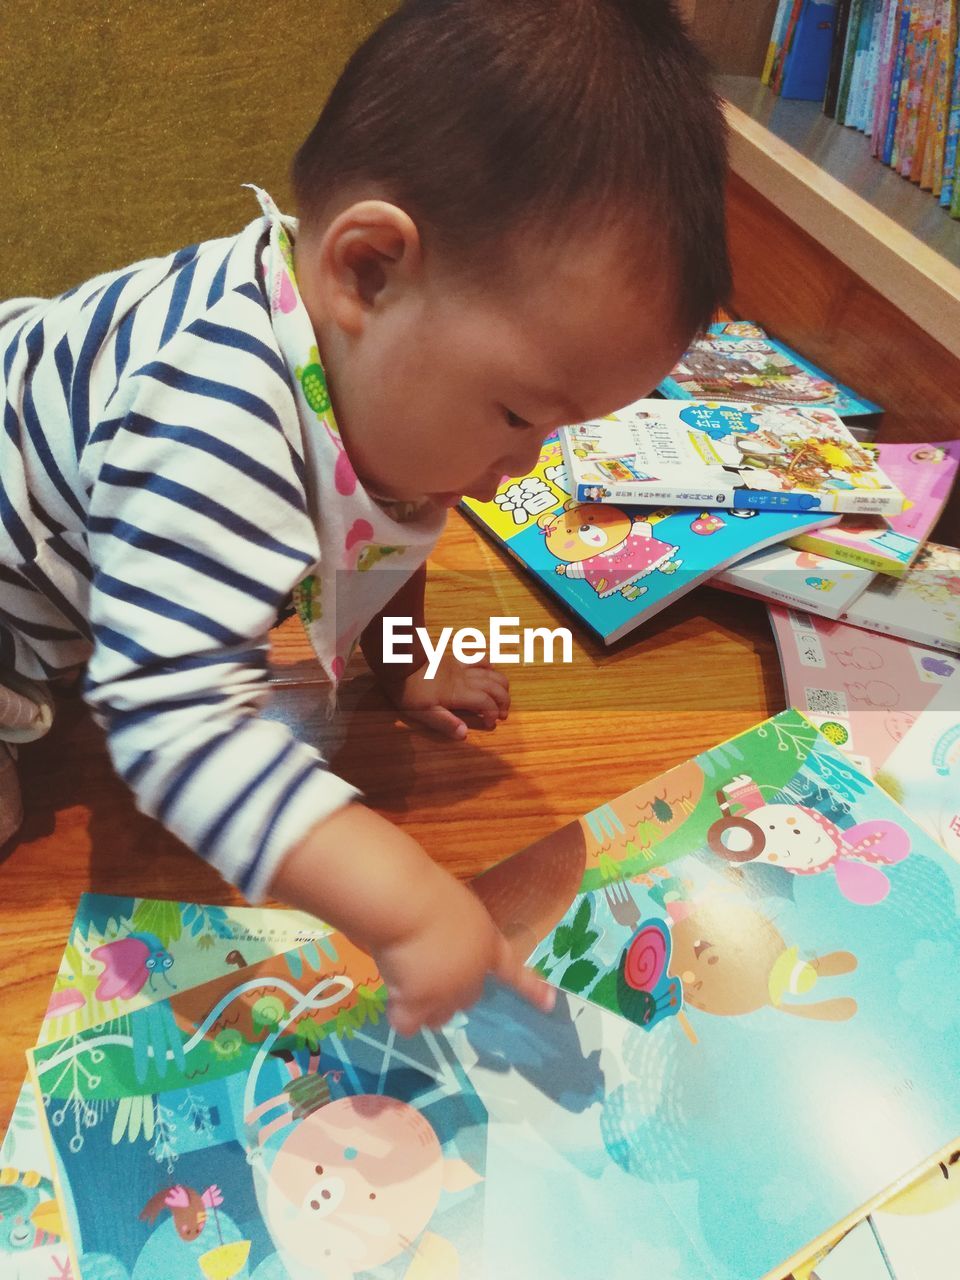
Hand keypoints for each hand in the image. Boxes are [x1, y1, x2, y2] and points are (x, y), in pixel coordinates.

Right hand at [376, 874, 554, 1034]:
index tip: (550, 1002)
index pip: (512, 970)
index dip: (531, 988)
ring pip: (440, 1018)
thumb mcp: (453, 907)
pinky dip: (400, 1016)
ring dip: (427, 1008)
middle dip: (450, 991)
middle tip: (424, 971)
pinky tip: (393, 1001)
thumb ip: (454, 931)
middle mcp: (473, 973)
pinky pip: (408, 1025)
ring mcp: (447, 991)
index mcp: (486, 943)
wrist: (406, 902)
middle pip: (468, 998)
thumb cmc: (426, 891)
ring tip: (405, 982)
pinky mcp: (419, 1002)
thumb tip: (432, 943)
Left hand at [386, 656, 509, 739]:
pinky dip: (489, 666)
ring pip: (491, 673)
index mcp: (458, 694)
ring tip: (502, 697)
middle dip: (504, 701)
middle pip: (495, 687)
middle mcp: (465, 679)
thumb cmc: (409, 690)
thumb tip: (464, 734)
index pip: (486, 703)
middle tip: (503, 714)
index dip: (493, 714)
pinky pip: (478, 658)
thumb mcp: (423, 712)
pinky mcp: (455, 659)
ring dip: (501, 685)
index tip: (490, 724)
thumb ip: (445, 722)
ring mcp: (461, 667)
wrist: (399, 662)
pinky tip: (491, 671)